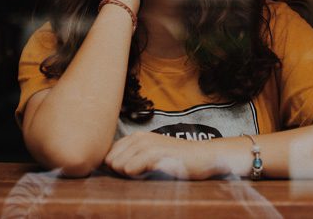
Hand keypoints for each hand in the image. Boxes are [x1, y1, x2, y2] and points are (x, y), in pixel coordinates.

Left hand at [104, 132, 219, 179]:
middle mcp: (139, 138)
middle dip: (121, 171)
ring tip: (147, 174)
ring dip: (129, 175)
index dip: (116, 167)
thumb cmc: (177, 159)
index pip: (110, 153)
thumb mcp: (152, 154)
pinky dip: (136, 175)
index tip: (132, 172)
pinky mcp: (155, 154)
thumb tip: (111, 166)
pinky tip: (151, 174)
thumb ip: (133, 157)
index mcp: (137, 137)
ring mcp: (147, 145)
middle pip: (111, 160)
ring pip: (118, 164)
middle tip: (141, 174)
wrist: (203, 156)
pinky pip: (130, 168)